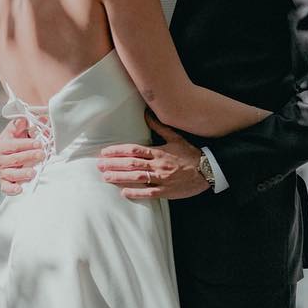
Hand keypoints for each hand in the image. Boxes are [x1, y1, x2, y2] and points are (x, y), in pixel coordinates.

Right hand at [0, 118, 46, 196]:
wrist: (14, 155)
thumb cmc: (19, 142)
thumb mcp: (19, 131)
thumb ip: (22, 124)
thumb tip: (24, 119)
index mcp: (3, 144)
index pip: (14, 145)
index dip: (26, 144)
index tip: (39, 143)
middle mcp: (1, 158)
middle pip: (14, 159)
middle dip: (29, 157)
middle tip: (41, 155)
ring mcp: (2, 171)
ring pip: (11, 173)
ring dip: (22, 173)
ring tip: (33, 172)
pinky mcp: (5, 182)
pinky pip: (5, 187)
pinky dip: (11, 189)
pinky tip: (19, 189)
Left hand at [97, 112, 211, 201]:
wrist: (208, 170)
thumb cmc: (191, 154)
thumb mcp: (176, 138)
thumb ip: (160, 127)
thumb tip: (147, 114)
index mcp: (159, 152)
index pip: (134, 150)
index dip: (117, 151)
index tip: (105, 152)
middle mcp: (158, 165)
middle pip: (131, 164)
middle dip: (113, 164)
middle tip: (99, 165)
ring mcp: (162, 179)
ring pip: (137, 178)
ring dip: (120, 177)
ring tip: (106, 177)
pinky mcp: (167, 191)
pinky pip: (149, 193)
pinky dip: (136, 193)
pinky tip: (123, 193)